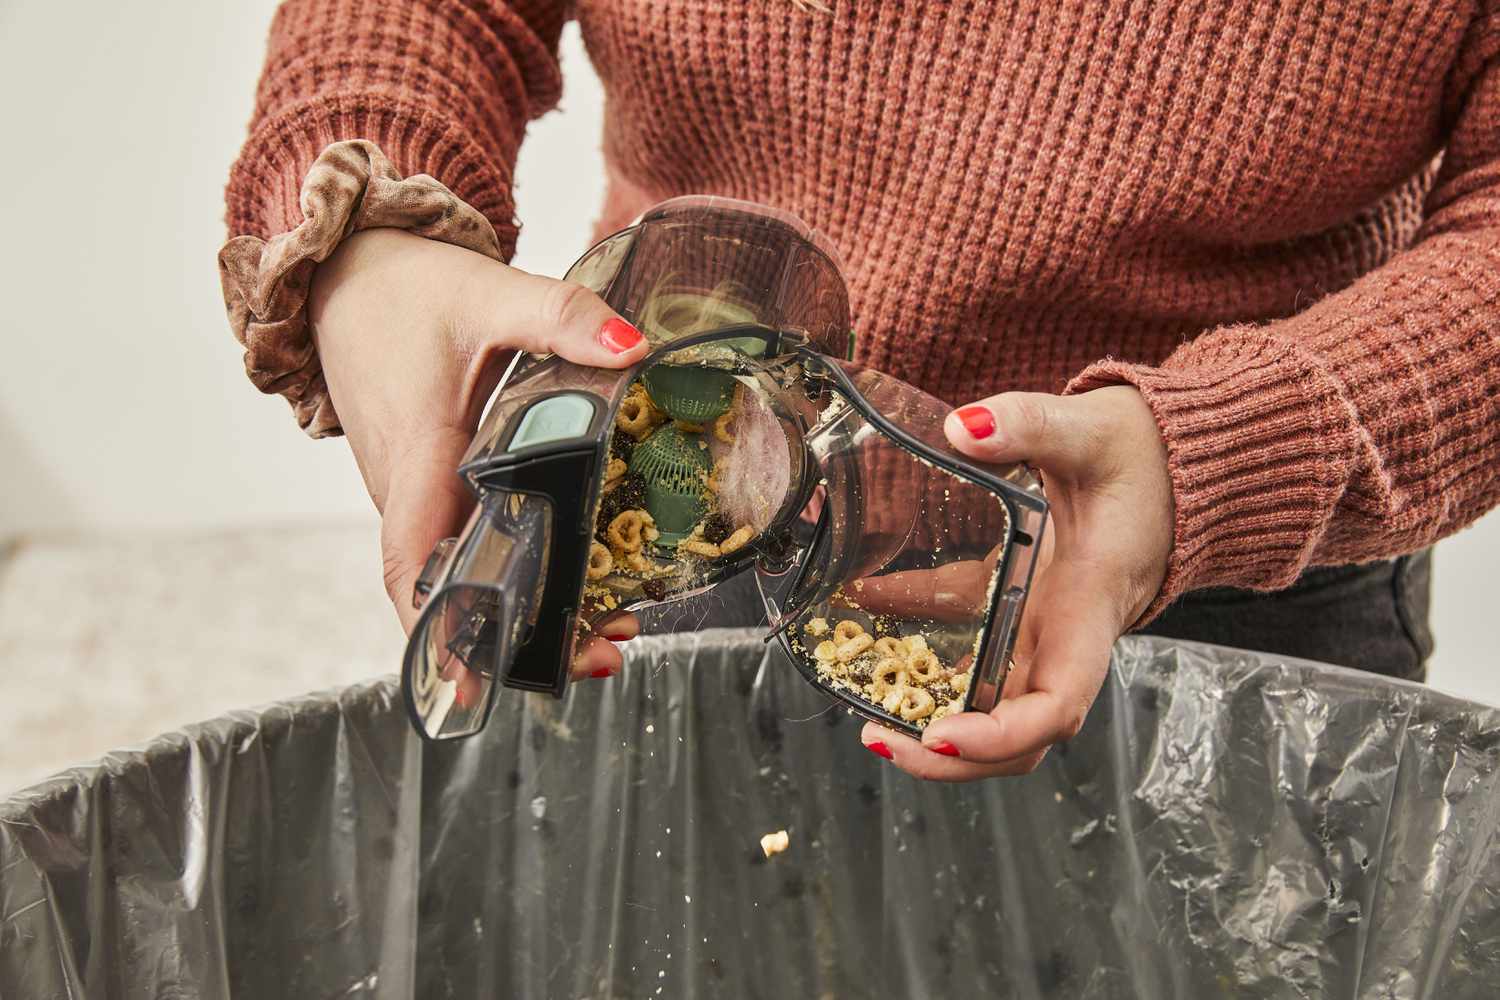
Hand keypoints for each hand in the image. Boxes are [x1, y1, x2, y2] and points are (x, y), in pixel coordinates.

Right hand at [309, 228, 645, 677]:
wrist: (348, 274)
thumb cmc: (404, 291)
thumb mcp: (487, 293)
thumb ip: (560, 317)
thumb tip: (634, 349)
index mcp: (416, 457)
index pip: (414, 564)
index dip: (442, 629)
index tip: (480, 681)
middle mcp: (408, 490)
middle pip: (455, 585)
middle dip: (522, 632)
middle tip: (604, 650)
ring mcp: (416, 492)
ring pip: (465, 567)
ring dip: (529, 603)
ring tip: (613, 624)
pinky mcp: (429, 482)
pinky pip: (468, 537)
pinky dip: (520, 563)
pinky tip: (579, 570)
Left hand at [859, 386, 1173, 778]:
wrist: (1175, 462)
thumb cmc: (1146, 456)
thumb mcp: (1090, 430)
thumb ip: (1030, 425)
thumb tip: (964, 428)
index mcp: (1089, 608)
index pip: (1057, 703)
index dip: (1002, 735)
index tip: (943, 735)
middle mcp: (1067, 636)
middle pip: (1020, 735)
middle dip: (954, 757)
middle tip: (881, 739)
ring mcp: (1045, 631)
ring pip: (996, 708)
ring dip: (937, 724)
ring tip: (871, 716)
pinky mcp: (1025, 612)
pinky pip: (974, 650)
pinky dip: (926, 648)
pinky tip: (872, 608)